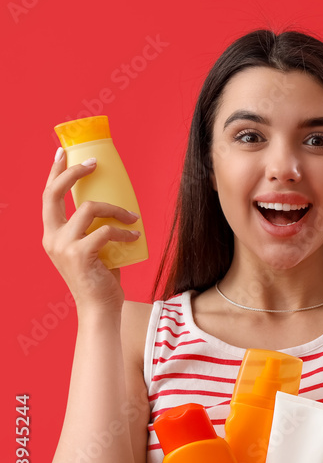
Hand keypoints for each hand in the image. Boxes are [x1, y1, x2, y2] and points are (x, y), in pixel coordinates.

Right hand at [41, 147, 141, 312]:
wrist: (100, 309)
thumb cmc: (100, 279)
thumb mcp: (92, 250)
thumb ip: (95, 230)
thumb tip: (118, 209)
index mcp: (51, 234)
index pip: (47, 197)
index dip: (54, 173)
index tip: (64, 153)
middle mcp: (51, 238)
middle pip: (54, 194)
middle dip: (73, 173)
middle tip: (94, 163)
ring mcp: (63, 246)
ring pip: (88, 209)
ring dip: (115, 209)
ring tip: (132, 217)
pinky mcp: (80, 255)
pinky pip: (105, 231)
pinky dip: (123, 231)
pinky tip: (135, 237)